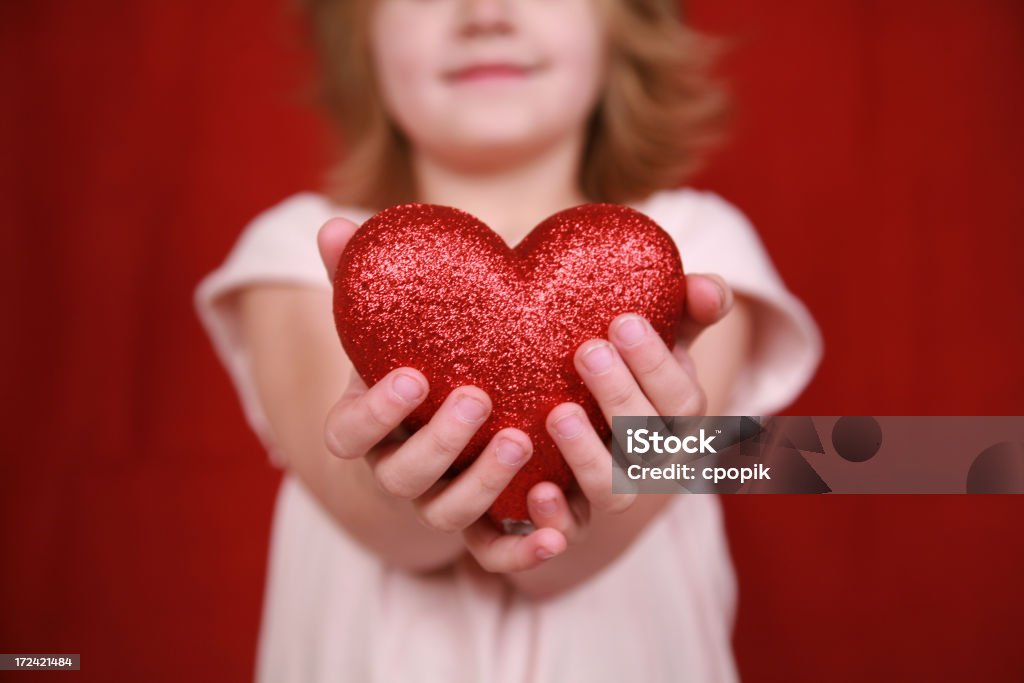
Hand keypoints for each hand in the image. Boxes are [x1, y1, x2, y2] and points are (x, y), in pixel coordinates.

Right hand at [317, 218, 562, 568]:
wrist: (437, 425)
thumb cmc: (411, 363)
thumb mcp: (385, 327)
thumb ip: (360, 279)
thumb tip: (336, 224)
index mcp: (365, 427)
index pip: (350, 432)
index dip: (375, 410)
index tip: (412, 375)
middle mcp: (397, 472)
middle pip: (404, 477)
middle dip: (439, 443)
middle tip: (478, 399)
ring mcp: (438, 503)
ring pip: (450, 512)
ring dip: (484, 483)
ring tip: (523, 439)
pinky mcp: (483, 525)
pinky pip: (495, 549)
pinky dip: (522, 548)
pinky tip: (558, 535)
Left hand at [464, 274, 735, 551]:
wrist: (562, 413)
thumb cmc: (619, 367)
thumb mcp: (653, 333)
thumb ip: (686, 308)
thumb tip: (709, 289)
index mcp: (678, 421)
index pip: (683, 401)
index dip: (657, 365)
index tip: (623, 321)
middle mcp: (653, 466)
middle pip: (648, 443)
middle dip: (620, 396)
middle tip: (587, 350)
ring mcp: (611, 497)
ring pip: (614, 491)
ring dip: (589, 455)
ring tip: (558, 412)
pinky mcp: (569, 521)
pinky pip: (569, 532)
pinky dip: (557, 520)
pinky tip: (537, 490)